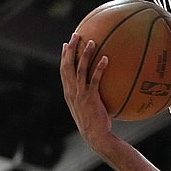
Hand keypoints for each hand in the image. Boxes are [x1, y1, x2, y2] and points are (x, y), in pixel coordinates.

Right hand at [60, 33, 113, 149]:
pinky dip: (99, 68)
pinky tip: (106, 59)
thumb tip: (98, 87)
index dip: (64, 56)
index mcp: (68, 92)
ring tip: (92, 42)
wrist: (95, 136)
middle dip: (71, 49)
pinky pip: (95, 80)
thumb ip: (88, 95)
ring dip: (85, 55)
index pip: (63, 70)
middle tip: (76, 35)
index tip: (66, 44)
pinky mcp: (91, 98)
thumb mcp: (87, 107)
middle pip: (67, 65)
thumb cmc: (94, 123)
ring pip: (80, 70)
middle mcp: (71, 91)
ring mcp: (80, 94)